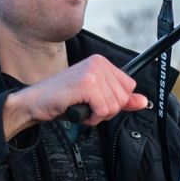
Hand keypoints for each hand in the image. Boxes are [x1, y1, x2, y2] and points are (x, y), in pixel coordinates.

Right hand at [2, 55, 145, 138]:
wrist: (35, 102)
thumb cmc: (63, 100)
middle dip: (106, 110)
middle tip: (87, 106)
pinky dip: (92, 118)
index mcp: (102, 62)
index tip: (96, 101)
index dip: (115, 101)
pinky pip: (104, 110)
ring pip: (114, 106)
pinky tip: (78, 110)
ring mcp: (92, 72)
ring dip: (98, 115)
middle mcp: (98, 63)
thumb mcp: (96, 99)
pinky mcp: (86, 84)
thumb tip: (143, 101)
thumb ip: (120, 99)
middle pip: (123, 98)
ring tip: (81, 108)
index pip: (129, 87)